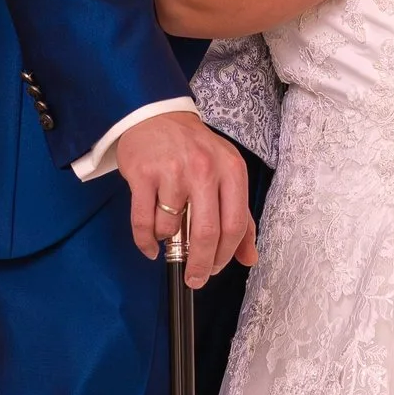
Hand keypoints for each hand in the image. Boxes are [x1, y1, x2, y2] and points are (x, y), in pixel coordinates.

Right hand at [112, 109, 254, 282]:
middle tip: (194, 279)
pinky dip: (146, 242)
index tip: (215, 270)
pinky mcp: (143, 174)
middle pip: (206, 234)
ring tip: (169, 235)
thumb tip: (250, 258)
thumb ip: (241, 217)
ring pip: (171, 229)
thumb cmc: (194, 149)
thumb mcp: (227, 174)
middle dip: (200, 265)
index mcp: (231, 171)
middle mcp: (204, 169)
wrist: (156, 115)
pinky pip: (143, 222)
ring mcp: (172, 171)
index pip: (235, 226)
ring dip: (168, 242)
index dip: (225, 256)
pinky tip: (150, 246)